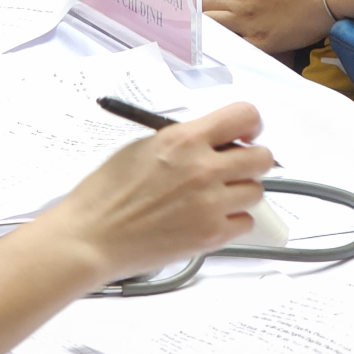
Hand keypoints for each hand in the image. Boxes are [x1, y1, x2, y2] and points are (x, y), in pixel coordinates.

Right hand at [40, 102, 272, 284]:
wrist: (91, 238)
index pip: (245, 115)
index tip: (244, 135)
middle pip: (262, 158)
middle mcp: (203, 168)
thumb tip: (212, 141)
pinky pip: (244, 222)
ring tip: (213, 198)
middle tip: (232, 169)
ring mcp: (209, 204)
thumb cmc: (106, 194)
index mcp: (184, 139)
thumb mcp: (144, 147)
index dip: (250, 125)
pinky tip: (208, 219)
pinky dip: (232, 221)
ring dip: (240, 193)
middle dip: (250, 161)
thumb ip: (184, 141)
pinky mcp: (210, 236)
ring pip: (256, 191)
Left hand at [203, 0, 333, 51]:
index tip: (207, 6)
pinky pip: (233, 47)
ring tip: (206, 38)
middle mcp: (239, 1)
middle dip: (201, 14)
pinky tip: (225, 52)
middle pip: (204, 7)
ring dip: (208, 31)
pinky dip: (227, 48)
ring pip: (211, 25)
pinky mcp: (258, 41)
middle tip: (201, 23)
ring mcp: (246, 21)